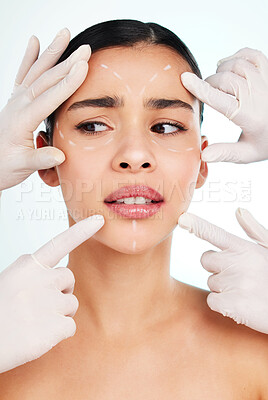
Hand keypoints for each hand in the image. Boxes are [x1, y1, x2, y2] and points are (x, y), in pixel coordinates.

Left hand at [0, 28, 90, 190]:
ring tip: (65, 34)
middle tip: (85, 49)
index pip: (49, 97)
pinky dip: (29, 58)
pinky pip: (23, 74)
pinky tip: (34, 42)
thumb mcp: (22, 166)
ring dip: (52, 53)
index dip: (68, 82)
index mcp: (23, 120)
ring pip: (36, 71)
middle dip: (67, 63)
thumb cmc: (5, 166)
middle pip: (46, 79)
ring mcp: (16, 100)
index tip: (83, 67)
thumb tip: (59, 155)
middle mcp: (18, 105)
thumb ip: (40, 159)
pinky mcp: (16, 100)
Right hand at [0, 214, 103, 373]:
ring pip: (72, 304)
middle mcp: (41, 279)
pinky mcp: (55, 326)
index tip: (99, 220)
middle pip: (68, 278)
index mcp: (27, 266)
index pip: (59, 243)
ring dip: (59, 314)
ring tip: (34, 323)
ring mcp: (49, 302)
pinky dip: (58, 334)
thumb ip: (33, 276)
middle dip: (62, 290)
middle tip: (41, 306)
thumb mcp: (9, 283)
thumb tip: (55, 281)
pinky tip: (37, 337)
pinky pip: (70, 327)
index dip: (81, 231)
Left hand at [178, 208, 267, 333]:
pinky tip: (243, 304)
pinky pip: (212, 301)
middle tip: (240, 274)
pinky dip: (224, 305)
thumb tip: (239, 211)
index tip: (182, 219)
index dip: (197, 225)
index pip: (215, 233)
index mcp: (244, 248)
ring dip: (224, 287)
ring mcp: (233, 285)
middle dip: (217, 267)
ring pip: (211, 282)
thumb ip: (253, 231)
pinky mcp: (231, 305)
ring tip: (247, 290)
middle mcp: (236, 263)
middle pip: (205, 260)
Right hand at [181, 48, 267, 162]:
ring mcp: (266, 81)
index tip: (185, 78)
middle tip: (208, 92)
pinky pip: (252, 54)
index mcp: (249, 117)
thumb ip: (224, 153)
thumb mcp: (246, 154)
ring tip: (220, 82)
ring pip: (236, 64)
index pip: (218, 99)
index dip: (199, 88)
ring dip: (223, 70)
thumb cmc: (266, 142)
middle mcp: (258, 96)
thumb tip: (203, 155)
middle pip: (224, 79)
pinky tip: (233, 68)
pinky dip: (238, 57)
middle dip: (210, 83)